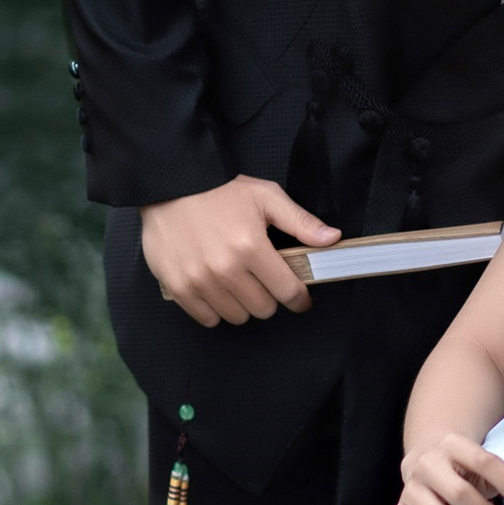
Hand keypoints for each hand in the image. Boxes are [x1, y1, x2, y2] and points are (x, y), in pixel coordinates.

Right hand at [140, 175, 338, 327]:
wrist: (171, 185)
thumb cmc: (220, 191)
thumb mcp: (266, 197)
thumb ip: (300, 221)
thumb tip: (331, 238)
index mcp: (252, 247)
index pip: (288, 292)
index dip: (299, 299)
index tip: (300, 299)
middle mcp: (226, 268)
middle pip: (263, 309)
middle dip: (269, 297)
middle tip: (262, 280)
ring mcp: (199, 280)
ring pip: (236, 317)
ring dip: (242, 304)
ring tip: (238, 282)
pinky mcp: (178, 287)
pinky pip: (207, 319)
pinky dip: (215, 310)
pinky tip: (217, 290)